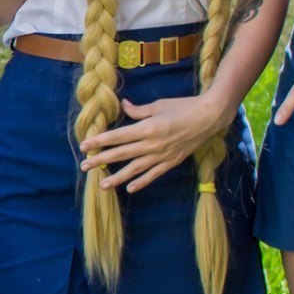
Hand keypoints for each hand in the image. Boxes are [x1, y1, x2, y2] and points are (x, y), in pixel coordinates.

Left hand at [79, 91, 234, 193]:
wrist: (210, 117)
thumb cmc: (184, 106)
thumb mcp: (158, 105)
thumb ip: (138, 110)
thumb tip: (123, 105)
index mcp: (147, 128)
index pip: (117, 137)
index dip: (99, 141)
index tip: (84, 145)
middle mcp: (152, 144)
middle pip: (121, 154)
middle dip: (101, 160)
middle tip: (84, 166)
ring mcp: (162, 155)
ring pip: (135, 169)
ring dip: (117, 177)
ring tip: (102, 184)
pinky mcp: (172, 161)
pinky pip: (153, 174)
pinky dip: (141, 182)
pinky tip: (130, 188)